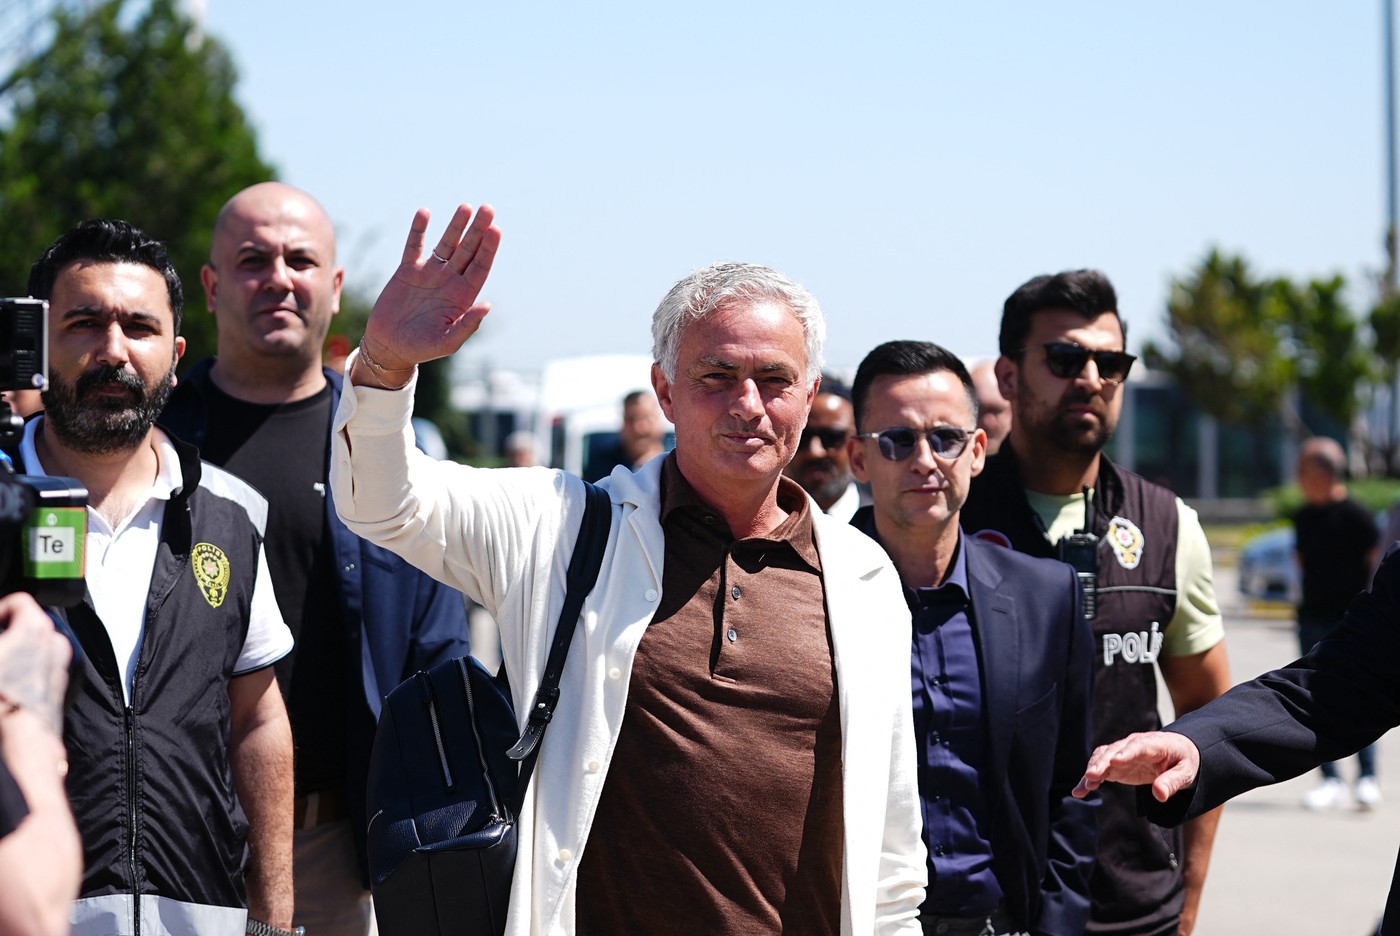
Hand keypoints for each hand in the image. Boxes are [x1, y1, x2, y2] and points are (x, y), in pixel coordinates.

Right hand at [0, 594, 70, 734]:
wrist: (23, 739)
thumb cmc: (0, 697)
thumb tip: (1, 635)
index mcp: (36, 627)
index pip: (18, 601)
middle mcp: (56, 641)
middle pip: (27, 624)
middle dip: (6, 633)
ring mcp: (62, 663)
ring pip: (35, 647)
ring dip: (15, 652)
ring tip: (1, 667)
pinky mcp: (61, 685)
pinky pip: (40, 667)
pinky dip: (25, 669)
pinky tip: (8, 685)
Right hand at [360, 203, 501, 374]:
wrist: (389, 347)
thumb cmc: (421, 348)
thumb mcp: (447, 341)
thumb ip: (467, 324)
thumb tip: (487, 305)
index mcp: (462, 296)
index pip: (480, 267)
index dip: (488, 249)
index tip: (496, 230)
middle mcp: (449, 281)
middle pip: (467, 249)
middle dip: (478, 230)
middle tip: (488, 208)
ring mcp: (429, 274)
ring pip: (446, 244)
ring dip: (456, 226)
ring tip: (465, 207)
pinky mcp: (407, 271)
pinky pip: (414, 246)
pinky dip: (419, 230)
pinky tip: (425, 212)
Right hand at [1072, 730, 1200, 802]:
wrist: (1176, 754)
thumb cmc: (1182, 761)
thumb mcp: (1185, 772)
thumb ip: (1172, 782)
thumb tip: (1160, 795)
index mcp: (1153, 744)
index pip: (1138, 746)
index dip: (1126, 753)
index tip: (1115, 761)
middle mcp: (1133, 745)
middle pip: (1114, 751)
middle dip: (1102, 762)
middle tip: (1092, 775)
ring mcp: (1121, 753)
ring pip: (1102, 758)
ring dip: (1093, 770)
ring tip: (1086, 785)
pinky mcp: (1115, 765)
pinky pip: (1100, 769)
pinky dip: (1089, 779)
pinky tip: (1079, 791)